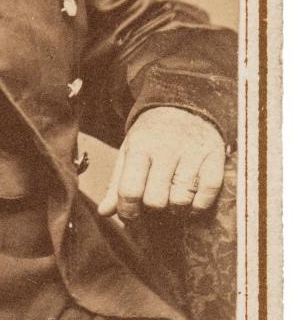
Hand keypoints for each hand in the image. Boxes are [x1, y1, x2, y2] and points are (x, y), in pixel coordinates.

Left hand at [97, 107, 225, 220]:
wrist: (182, 105)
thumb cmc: (151, 136)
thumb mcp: (129, 152)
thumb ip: (116, 184)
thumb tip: (104, 212)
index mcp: (140, 146)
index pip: (130, 190)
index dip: (128, 210)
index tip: (131, 214)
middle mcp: (166, 148)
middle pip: (156, 200)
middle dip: (153, 207)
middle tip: (155, 199)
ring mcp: (192, 152)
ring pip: (181, 200)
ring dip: (176, 207)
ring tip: (173, 196)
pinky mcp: (214, 156)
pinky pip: (207, 194)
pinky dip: (199, 205)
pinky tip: (192, 199)